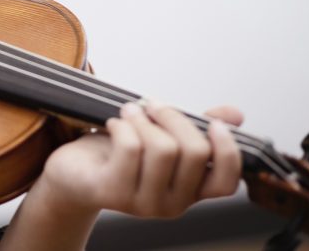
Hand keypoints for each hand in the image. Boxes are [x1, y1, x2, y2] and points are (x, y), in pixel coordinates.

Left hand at [36, 101, 243, 218]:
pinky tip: (113, 124)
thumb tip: (235, 115)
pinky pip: (129, 147)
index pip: (225, 182)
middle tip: (151, 104)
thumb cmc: (118, 153)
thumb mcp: (160, 137)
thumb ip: (196, 128)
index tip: (213, 122)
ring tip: (128, 112)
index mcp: (189, 191)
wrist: (73, 172)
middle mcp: (172, 204)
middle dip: (172, 117)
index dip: (227, 150)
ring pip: (162, 148)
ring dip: (143, 118)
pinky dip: (122, 125)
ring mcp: (143, 203)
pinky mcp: (113, 192)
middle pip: (194, 152)